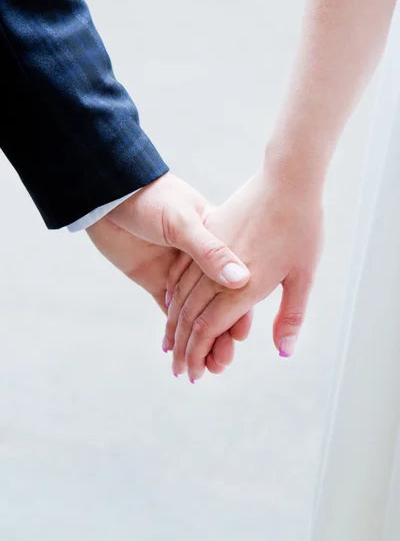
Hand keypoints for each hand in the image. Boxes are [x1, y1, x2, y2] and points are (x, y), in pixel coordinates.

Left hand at [86, 178, 252, 373]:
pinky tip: (179, 354)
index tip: (239, 337)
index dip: (240, 311)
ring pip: (196, 314)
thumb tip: (241, 279)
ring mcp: (180, 274)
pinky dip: (175, 334)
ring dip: (202, 341)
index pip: (236, 283)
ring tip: (205, 368)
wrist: (110, 193)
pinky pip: (170, 313)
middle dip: (221, 336)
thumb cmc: (151, 197)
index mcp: (220, 241)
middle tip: (221, 363)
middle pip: (219, 305)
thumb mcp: (181, 222)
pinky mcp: (157, 282)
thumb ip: (210, 251)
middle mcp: (202, 262)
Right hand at [165, 167, 322, 380]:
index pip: (209, 328)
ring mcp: (211, 251)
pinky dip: (175, 295)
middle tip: (177, 370)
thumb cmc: (301, 227)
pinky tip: (172, 305)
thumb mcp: (303, 275)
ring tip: (169, 345)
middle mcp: (220, 272)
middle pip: (191, 317)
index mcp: (244, 286)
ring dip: (175, 325)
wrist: (286, 178)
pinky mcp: (208, 235)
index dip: (198, 354)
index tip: (191, 373)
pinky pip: (183, 271)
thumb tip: (283, 351)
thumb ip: (290, 315)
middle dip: (183, 347)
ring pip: (183, 296)